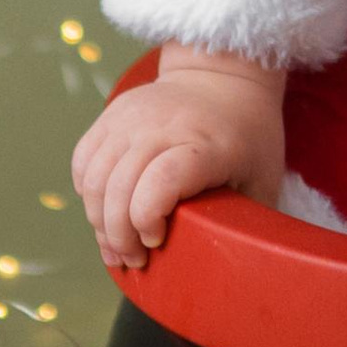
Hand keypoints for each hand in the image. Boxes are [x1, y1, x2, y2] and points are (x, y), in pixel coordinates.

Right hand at [71, 54, 286, 269]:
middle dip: (119, 235)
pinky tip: (103, 212)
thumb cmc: (249, 136)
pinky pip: (83, 159)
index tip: (157, 241)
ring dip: (98, 221)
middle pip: (120, 185)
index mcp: (207, 145)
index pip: (163, 179)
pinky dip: (86, 192)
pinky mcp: (113, 113)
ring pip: (94, 177)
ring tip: (116, 247)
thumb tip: (236, 272)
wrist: (224, 75)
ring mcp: (133, 117)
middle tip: (134, 260)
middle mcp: (165, 126)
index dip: (148, 217)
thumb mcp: (263, 179)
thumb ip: (249, 221)